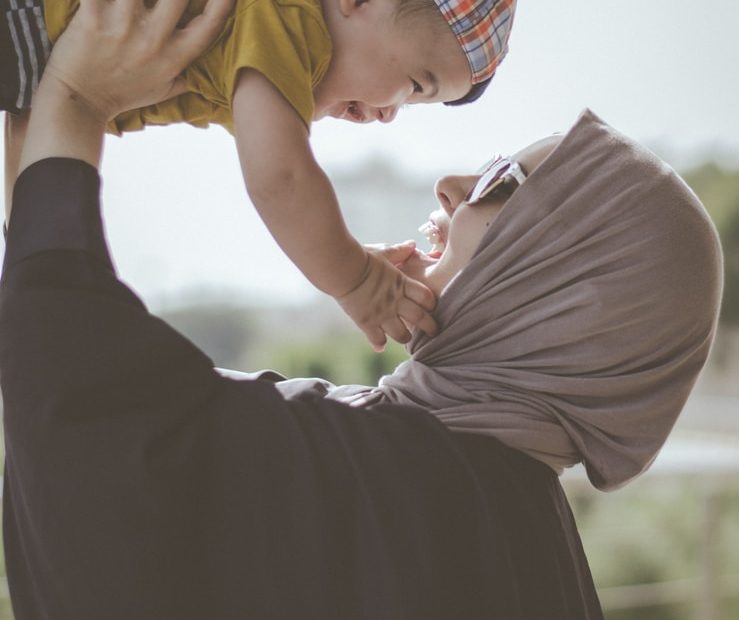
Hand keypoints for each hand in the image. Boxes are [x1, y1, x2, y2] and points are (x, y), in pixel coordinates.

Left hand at [43, 0, 232, 121]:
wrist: (80, 102)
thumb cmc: (123, 94)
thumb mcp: (164, 90)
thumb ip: (188, 75)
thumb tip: (211, 68)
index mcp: (174, 57)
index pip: (209, 25)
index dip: (222, 3)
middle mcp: (153, 41)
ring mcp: (123, 27)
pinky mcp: (92, 18)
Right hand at [336, 242, 437, 351]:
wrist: (341, 268)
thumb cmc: (361, 257)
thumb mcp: (383, 252)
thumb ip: (399, 251)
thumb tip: (412, 244)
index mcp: (401, 283)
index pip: (426, 297)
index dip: (431, 303)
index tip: (431, 307)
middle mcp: (395, 301)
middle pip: (420, 318)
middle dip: (430, 327)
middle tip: (434, 332)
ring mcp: (381, 314)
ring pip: (402, 334)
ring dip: (406, 337)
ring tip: (407, 337)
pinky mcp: (366, 322)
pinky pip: (377, 339)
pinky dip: (379, 344)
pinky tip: (380, 347)